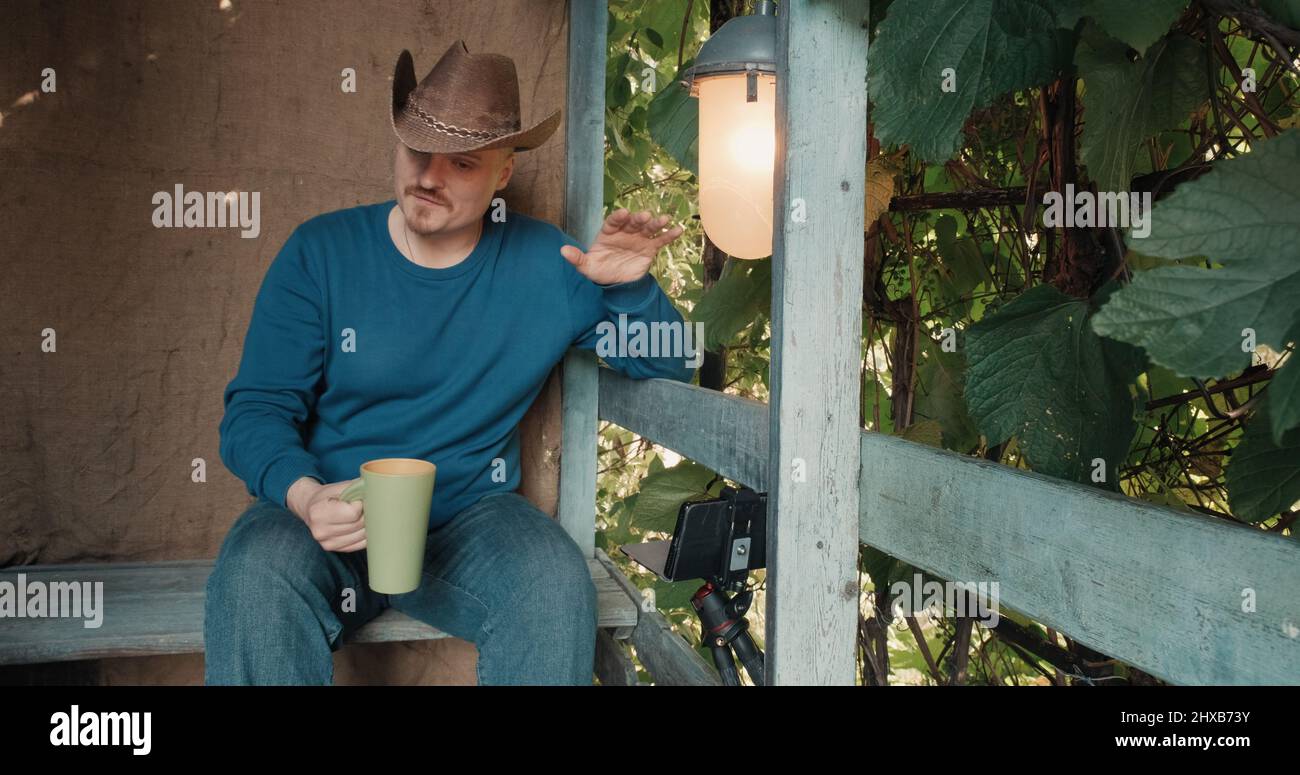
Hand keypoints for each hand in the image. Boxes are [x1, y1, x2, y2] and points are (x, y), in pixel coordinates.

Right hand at [287, 477, 366, 552]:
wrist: (310, 509)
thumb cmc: (326, 496)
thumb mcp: (337, 487)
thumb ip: (355, 488)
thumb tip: (376, 491)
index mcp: (318, 512)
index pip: (353, 512)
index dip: (361, 504)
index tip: (359, 499)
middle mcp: (321, 531)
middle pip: (359, 524)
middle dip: (367, 514)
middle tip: (366, 506)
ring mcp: (328, 543)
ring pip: (363, 536)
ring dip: (369, 525)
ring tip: (364, 515)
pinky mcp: (337, 550)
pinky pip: (361, 544)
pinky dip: (366, 535)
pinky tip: (363, 526)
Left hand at [559, 208, 684, 285]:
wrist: (617, 283)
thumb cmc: (600, 270)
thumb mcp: (586, 267)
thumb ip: (577, 259)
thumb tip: (562, 251)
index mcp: (609, 233)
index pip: (613, 222)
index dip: (618, 217)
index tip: (623, 213)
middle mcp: (625, 232)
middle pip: (633, 223)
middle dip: (639, 219)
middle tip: (644, 216)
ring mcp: (639, 239)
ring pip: (648, 228)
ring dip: (656, 223)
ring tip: (664, 219)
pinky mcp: (650, 248)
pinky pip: (661, 240)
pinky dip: (669, 235)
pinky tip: (678, 230)